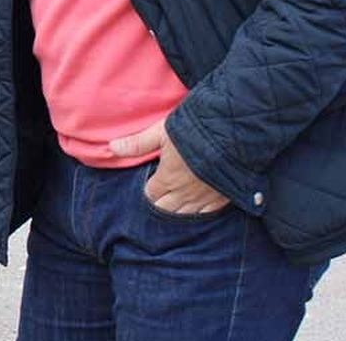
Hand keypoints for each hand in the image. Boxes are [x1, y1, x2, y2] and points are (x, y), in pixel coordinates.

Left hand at [110, 118, 229, 215]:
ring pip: (185, 215)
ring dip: (178, 210)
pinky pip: (206, 214)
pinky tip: (198, 209)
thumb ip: (138, 143)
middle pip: (165, 209)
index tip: (152, 183)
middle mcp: (183, 193)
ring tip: (176, 205)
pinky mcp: (221, 199)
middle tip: (162, 196)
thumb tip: (112, 147)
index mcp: (167, 178)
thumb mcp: (162, 132)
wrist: (232, 135)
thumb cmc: (194, 129)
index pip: (151, 194)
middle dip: (161, 203)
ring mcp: (203, 198)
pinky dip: (200, 213)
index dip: (150, 189)